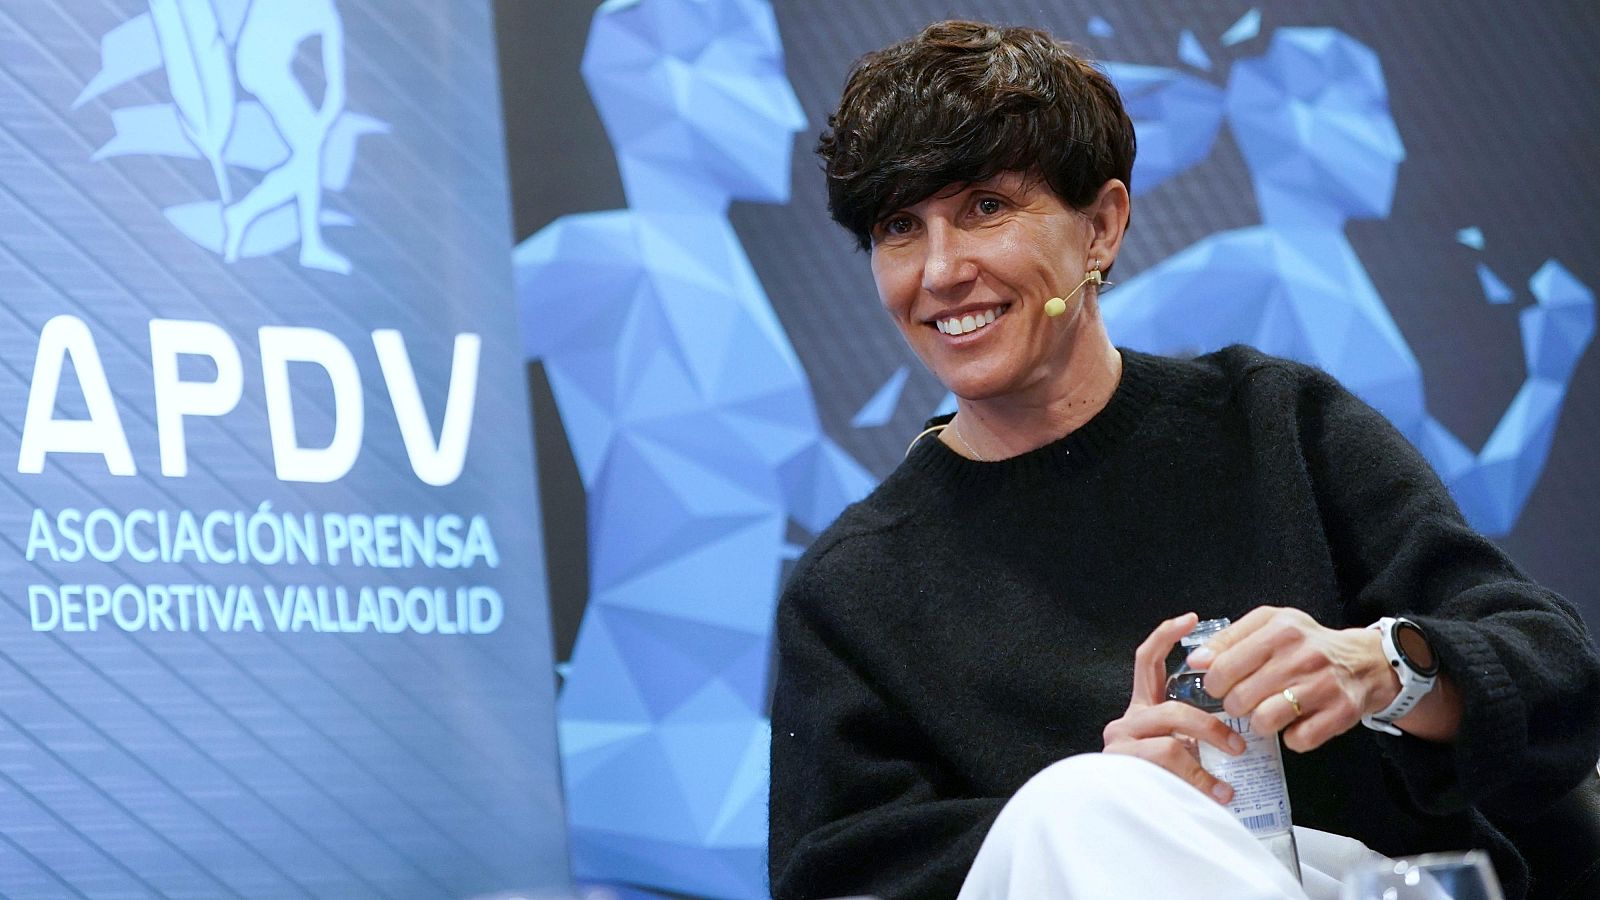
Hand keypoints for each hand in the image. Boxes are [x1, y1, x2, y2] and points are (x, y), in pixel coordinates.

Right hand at [1102, 612, 1247, 803]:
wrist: (1120, 826)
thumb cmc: (1158, 785)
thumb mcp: (1179, 753)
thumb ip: (1194, 737)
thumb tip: (1236, 733)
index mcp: (1142, 711)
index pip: (1146, 661)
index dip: (1165, 637)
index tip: (1190, 620)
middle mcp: (1127, 722)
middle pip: (1172, 708)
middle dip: (1212, 727)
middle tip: (1239, 746)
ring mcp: (1121, 744)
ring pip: (1171, 738)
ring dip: (1205, 759)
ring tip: (1228, 785)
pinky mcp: (1122, 766)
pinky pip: (1167, 764)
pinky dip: (1198, 781)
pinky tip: (1216, 796)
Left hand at [1186, 606, 1395, 751]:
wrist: (1364, 661)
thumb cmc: (1307, 644)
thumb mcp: (1269, 625)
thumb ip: (1229, 639)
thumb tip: (1196, 660)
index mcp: (1280, 629)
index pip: (1223, 666)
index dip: (1213, 683)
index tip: (1219, 686)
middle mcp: (1303, 655)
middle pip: (1239, 698)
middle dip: (1234, 705)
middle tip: (1243, 701)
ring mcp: (1324, 685)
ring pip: (1264, 721)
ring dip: (1258, 724)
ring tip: (1265, 713)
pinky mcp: (1341, 712)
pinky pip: (1297, 740)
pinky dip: (1291, 737)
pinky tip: (1295, 723)